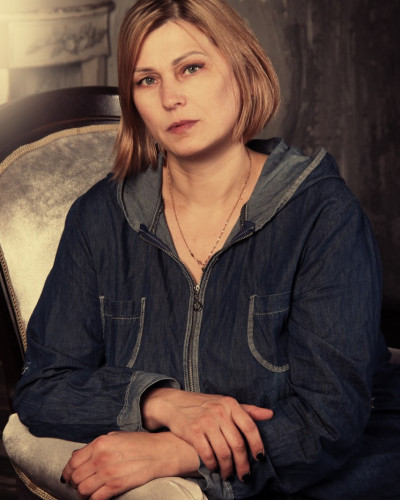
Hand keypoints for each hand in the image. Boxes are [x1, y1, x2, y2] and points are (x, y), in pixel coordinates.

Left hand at [61, 431, 198, 499]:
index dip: (67, 471)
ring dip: (83, 492)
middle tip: (79, 484)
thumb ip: (95, 446)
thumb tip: (76, 454)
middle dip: (74, 483)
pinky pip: (96, 498)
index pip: (73, 461)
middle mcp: (101, 457)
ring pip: (83, 490)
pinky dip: (93, 499)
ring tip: (88, 491)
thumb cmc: (138, 443)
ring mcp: (109, 472)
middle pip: (76, 477)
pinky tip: (98, 496)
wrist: (159, 452)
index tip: (68, 476)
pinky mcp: (117, 485)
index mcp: (100, 443)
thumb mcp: (115, 437)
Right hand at [142, 388, 272, 480]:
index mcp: (230, 404)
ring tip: (229, 474)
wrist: (174, 403)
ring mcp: (206, 422)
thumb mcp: (226, 403)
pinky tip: (215, 468)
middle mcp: (219, 412)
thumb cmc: (204, 405)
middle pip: (238, 444)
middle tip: (244, 475)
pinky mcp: (193, 432)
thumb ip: (248, 410)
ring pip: (224, 452)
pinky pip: (208, 455)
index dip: (257, 445)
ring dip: (228, 468)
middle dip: (243, 464)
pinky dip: (213, 465)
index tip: (260, 459)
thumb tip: (270, 415)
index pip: (250, 427)